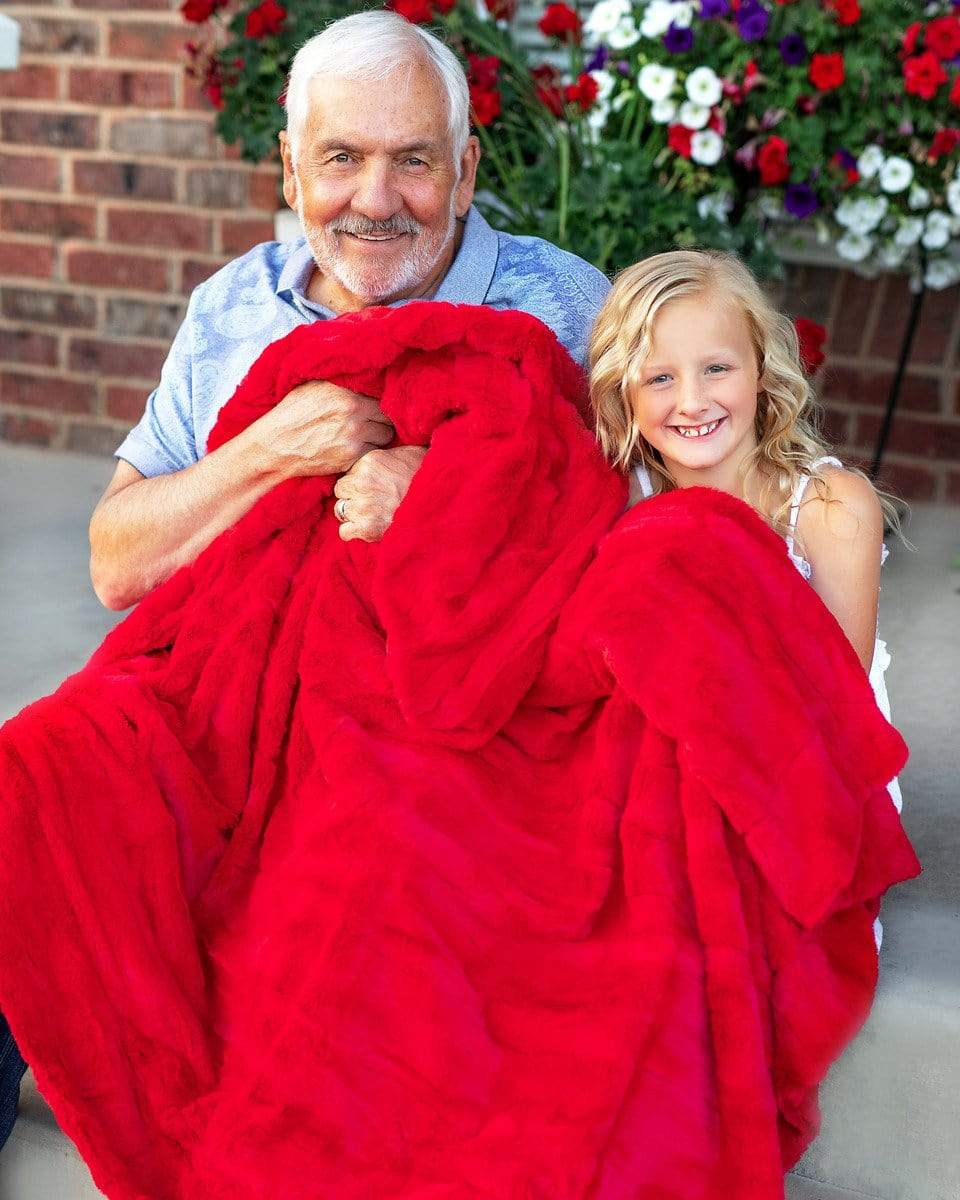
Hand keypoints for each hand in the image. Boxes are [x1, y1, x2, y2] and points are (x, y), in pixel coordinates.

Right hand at [253, 380, 393, 479]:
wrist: (274, 446)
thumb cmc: (291, 415)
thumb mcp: (313, 387)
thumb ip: (341, 383)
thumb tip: (363, 376)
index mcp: (344, 392)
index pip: (381, 396)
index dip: (379, 402)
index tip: (374, 407)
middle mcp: (352, 413)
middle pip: (388, 417)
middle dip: (382, 420)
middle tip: (372, 422)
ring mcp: (353, 438)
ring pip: (384, 437)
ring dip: (377, 436)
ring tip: (363, 435)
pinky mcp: (350, 458)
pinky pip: (373, 453)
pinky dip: (368, 452)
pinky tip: (355, 448)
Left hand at [333, 446, 427, 541]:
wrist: (440, 505)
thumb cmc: (428, 478)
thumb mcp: (411, 453)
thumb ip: (390, 452)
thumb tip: (386, 442)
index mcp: (369, 462)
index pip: (349, 472)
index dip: (360, 480)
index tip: (373, 486)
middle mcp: (361, 482)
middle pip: (341, 490)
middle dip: (353, 495)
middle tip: (372, 500)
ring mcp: (362, 506)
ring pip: (340, 510)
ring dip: (353, 513)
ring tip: (371, 514)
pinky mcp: (366, 528)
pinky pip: (345, 531)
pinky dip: (355, 531)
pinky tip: (368, 528)